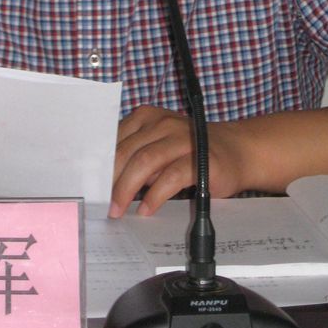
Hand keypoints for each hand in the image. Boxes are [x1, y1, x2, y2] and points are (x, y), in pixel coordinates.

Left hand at [110, 105, 243, 217]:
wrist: (237, 150)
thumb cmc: (191, 151)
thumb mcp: (160, 146)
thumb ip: (136, 155)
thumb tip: (105, 182)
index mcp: (148, 117)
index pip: (115, 138)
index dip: (100, 163)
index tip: (90, 185)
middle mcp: (163, 123)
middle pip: (127, 151)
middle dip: (111, 181)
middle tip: (103, 204)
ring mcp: (183, 138)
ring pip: (145, 161)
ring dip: (127, 189)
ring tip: (119, 210)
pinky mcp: (200, 158)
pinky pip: (171, 177)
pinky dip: (155, 196)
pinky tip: (147, 210)